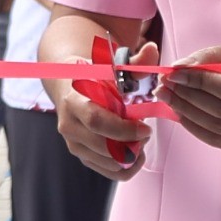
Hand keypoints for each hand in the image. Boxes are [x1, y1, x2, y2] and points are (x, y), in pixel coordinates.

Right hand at [54, 40, 158, 179]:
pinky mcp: (81, 155)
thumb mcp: (111, 67)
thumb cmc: (95, 76)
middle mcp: (68, 125)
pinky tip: (135, 151)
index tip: (146, 128)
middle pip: (103, 147)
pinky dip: (126, 167)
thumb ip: (134, 62)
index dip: (124, 129)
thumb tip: (152, 49)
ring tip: (140, 140)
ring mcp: (73, 143)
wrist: (69, 85)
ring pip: (107, 163)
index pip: (97, 122)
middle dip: (131, 145)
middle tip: (146, 134)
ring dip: (131, 156)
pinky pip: (108, 171)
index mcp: (73, 101)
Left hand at [162, 42, 220, 151]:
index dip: (198, 82)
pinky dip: (198, 130)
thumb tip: (179, 68)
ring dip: (188, 115)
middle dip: (188, 99)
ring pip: (219, 129)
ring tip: (170, 100)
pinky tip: (183, 116)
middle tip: (165, 87)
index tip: (173, 73)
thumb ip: (212, 57)